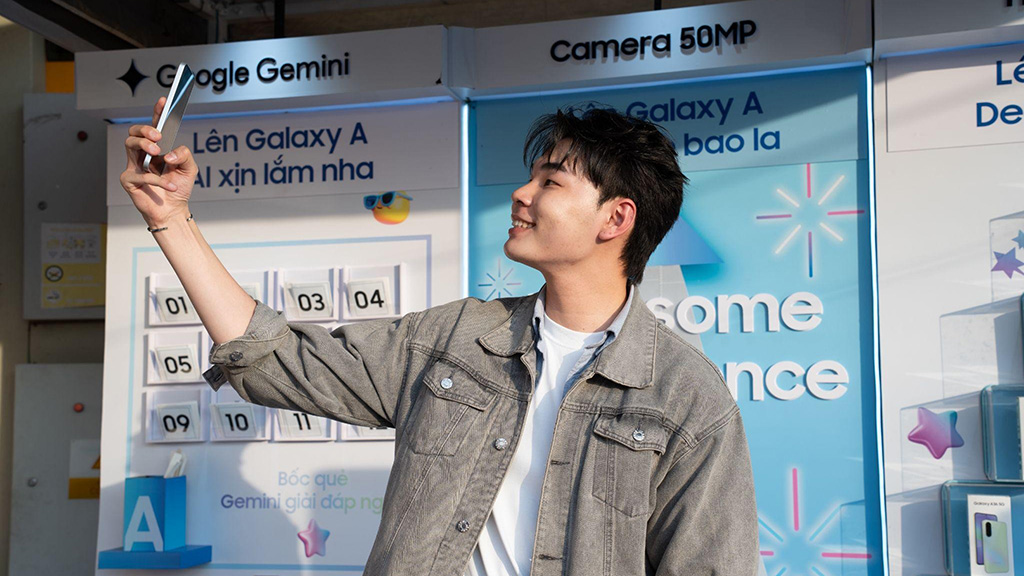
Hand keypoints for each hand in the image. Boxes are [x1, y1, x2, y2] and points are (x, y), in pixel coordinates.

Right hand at [120, 97, 198, 228]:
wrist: (173, 210)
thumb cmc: (179, 188)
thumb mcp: (189, 168)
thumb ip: (184, 154)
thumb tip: (168, 154)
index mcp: (157, 148)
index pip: (154, 126)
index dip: (157, 112)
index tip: (164, 101)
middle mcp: (143, 154)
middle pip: (134, 131)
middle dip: (145, 129)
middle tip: (159, 137)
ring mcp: (133, 165)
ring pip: (129, 144)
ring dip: (144, 144)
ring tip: (159, 153)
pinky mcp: (128, 179)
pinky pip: (140, 174)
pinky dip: (158, 179)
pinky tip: (171, 184)